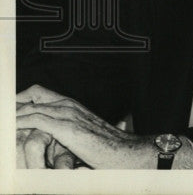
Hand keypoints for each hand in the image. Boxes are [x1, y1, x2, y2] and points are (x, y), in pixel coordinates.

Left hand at [16, 85, 171, 168]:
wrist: (126, 153)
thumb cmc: (107, 148)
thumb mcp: (83, 135)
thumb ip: (68, 130)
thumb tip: (52, 137)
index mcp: (73, 106)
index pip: (41, 93)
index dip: (23, 98)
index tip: (11, 110)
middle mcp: (70, 105)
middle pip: (34, 94)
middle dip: (16, 102)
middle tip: (6, 114)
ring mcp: (69, 115)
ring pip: (33, 106)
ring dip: (15, 113)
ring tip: (4, 121)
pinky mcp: (68, 128)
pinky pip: (37, 120)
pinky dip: (21, 122)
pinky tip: (11, 127)